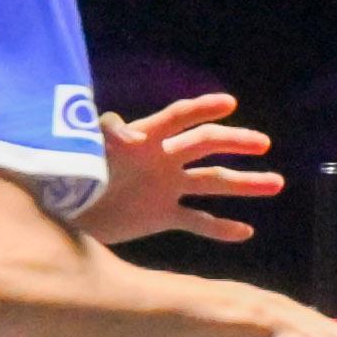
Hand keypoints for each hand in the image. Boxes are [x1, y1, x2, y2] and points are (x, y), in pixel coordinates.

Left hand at [79, 89, 284, 245]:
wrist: (60, 215)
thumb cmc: (66, 177)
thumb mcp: (82, 152)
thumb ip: (101, 137)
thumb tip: (122, 129)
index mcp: (143, 139)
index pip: (177, 118)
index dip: (202, 109)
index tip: (229, 104)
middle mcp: (161, 160)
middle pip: (205, 145)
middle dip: (235, 142)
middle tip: (262, 143)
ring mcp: (166, 188)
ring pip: (212, 183)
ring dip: (244, 183)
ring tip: (276, 183)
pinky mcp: (162, 216)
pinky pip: (197, 222)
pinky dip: (220, 228)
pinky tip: (246, 232)